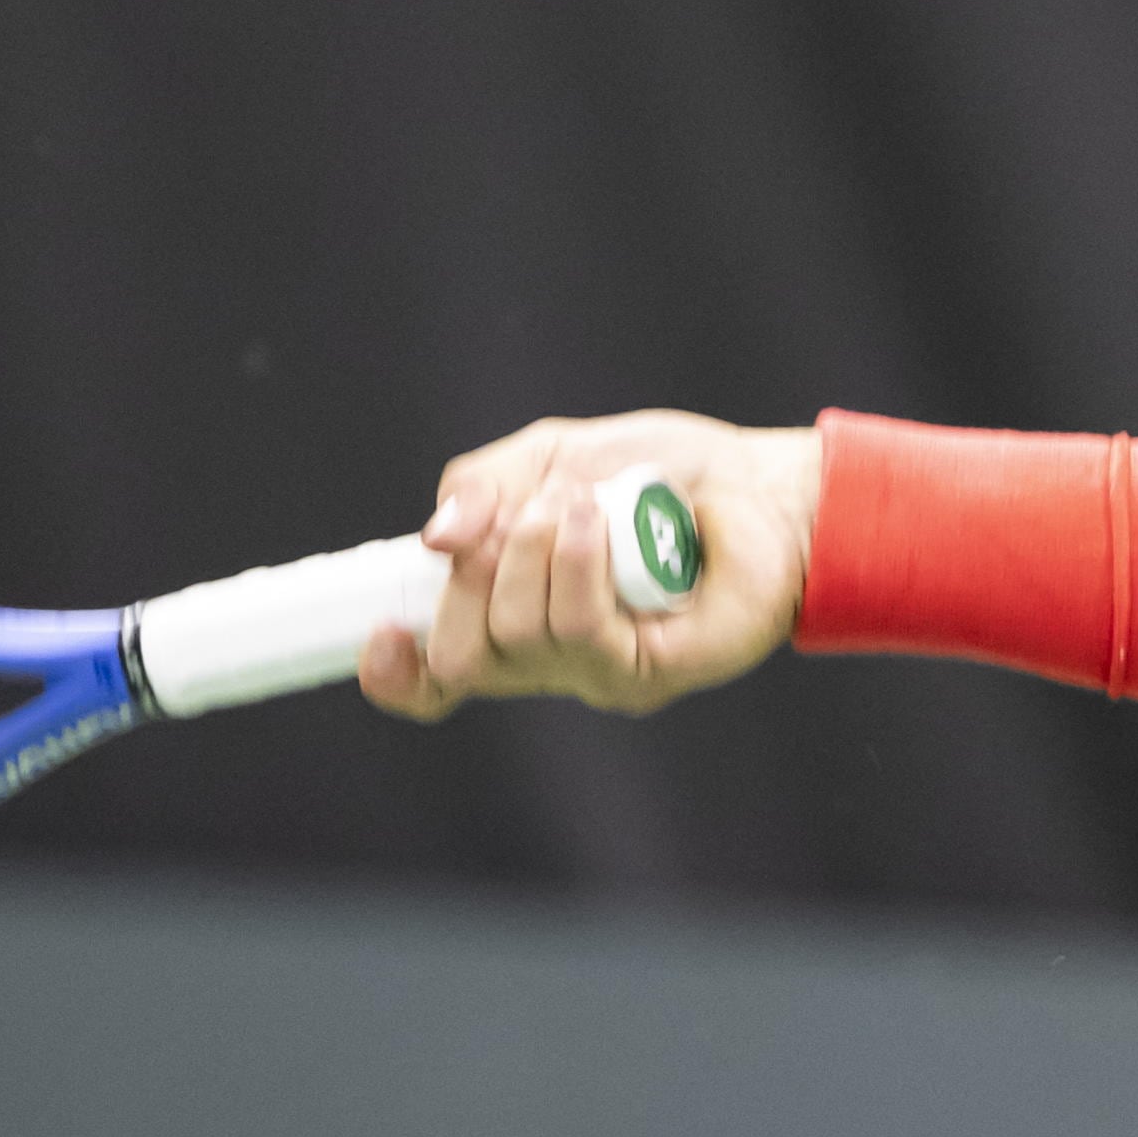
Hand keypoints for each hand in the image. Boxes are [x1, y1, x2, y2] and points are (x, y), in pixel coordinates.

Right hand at [356, 413, 822, 720]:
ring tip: (581, 506)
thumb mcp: (551, 456)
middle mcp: (545, 657)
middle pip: (459, 659)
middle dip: (471, 577)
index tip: (383, 630)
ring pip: (516, 639)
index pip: (432, 679)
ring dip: (533, 553)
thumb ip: (481, 488)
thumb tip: (435, 539)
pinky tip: (596, 522)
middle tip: (521, 520)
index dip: (395, 673)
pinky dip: (575, 566)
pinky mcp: (646, 673)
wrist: (753, 483)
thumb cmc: (658, 474)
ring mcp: (595, 672)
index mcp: (508, 614)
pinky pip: (581, 634)